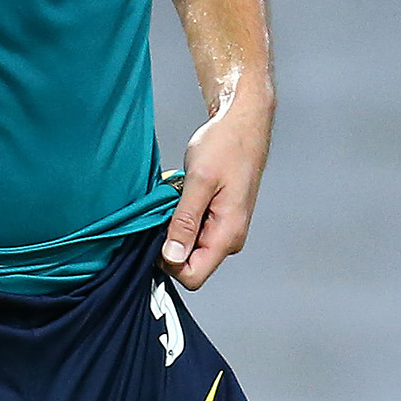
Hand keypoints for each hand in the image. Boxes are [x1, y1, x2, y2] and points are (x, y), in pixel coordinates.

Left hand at [160, 96, 272, 289]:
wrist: (242, 124)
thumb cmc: (226, 145)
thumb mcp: (199, 181)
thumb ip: (184, 222)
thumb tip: (172, 256)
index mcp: (228, 234)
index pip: (192, 276)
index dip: (168, 261)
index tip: (157, 232)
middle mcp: (229, 238)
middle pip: (189, 264)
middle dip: (169, 241)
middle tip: (168, 207)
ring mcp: (224, 229)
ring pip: (188, 246)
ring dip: (174, 225)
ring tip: (177, 196)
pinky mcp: (218, 218)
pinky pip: (192, 230)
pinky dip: (180, 215)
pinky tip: (182, 193)